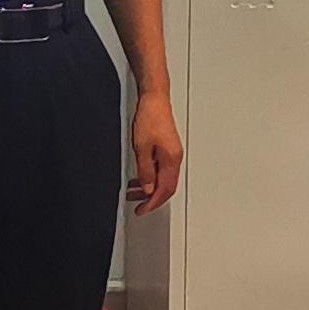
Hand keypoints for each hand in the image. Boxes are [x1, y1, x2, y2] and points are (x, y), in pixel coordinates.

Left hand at [128, 92, 183, 215]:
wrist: (155, 99)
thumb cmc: (150, 117)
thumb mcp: (142, 147)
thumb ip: (145, 170)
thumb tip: (148, 189)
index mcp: (171, 160)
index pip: (165, 190)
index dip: (153, 203)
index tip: (142, 210)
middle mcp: (175, 159)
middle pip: (166, 187)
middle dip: (151, 199)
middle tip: (138, 205)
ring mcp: (172, 154)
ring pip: (163, 179)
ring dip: (149, 188)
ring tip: (133, 192)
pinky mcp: (168, 149)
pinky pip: (161, 170)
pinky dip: (150, 177)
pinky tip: (139, 177)